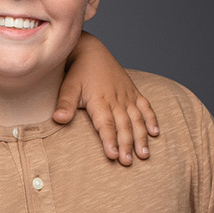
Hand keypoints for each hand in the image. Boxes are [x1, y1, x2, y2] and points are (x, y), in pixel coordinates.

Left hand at [52, 37, 159, 164]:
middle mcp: (116, 99)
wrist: (91, 50)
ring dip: (141, 137)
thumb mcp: (68, 86)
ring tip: (144, 155)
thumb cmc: (77, 71)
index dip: (110, 140)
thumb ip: (65, 103)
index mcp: (100, 100)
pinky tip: (155, 133)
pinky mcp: (133, 92)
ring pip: (137, 119)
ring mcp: (127, 96)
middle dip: (126, 145)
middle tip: (127, 162)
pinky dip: (151, 119)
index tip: (113, 155)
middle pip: (123, 125)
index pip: (106, 124)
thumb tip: (58, 119)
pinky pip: (146, 106)